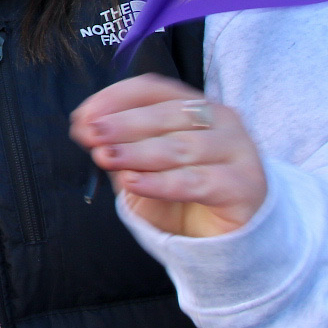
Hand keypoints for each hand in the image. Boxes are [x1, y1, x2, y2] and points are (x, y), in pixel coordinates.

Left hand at [68, 73, 266, 237]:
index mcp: (193, 106)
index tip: (84, 116)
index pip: (152, 89)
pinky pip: (197, 181)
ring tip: (105, 156)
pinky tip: (133, 182)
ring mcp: (237, 149)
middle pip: (166, 115)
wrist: (224, 238)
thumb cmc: (182, 196)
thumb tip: (83, 125)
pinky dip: (161, 182)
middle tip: (92, 134)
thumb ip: (118, 147)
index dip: (116, 99)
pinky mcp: (244, 185)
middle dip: (123, 124)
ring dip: (137, 151)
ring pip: (181, 147)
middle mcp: (220, 120)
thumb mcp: (142, 169)